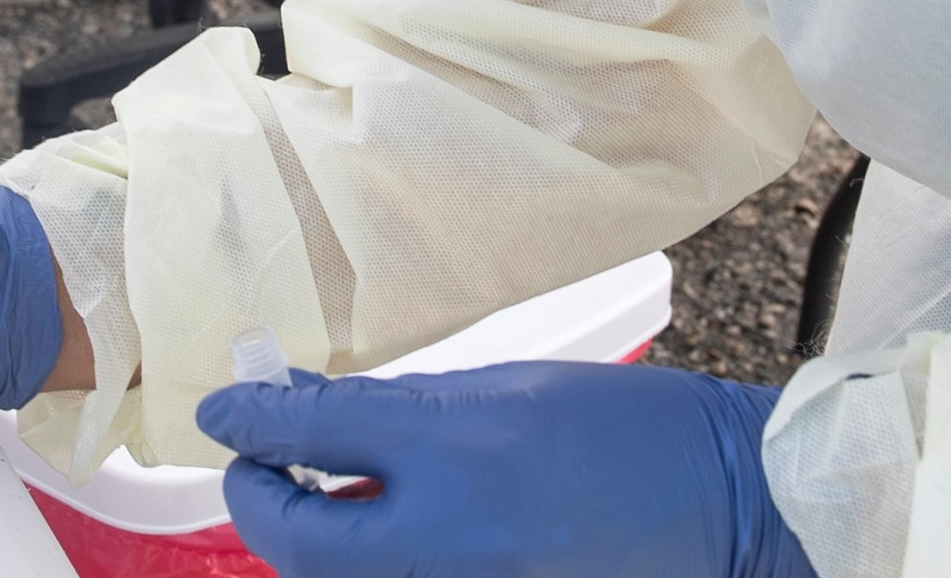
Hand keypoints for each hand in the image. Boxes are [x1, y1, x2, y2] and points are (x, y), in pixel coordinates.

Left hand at [196, 361, 812, 577]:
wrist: (727, 507)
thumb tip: (287, 405)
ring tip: (321, 496)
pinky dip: (369, 563)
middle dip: (264, 505)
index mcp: (452, 463)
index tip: (223, 414)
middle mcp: (448, 547)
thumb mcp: (493, 390)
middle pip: (304, 548)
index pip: (306, 449)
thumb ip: (381, 407)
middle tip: (263, 465)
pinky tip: (386, 528)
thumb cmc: (618, 431)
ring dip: (315, 545)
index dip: (250, 428)